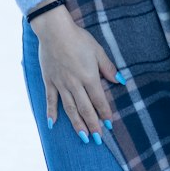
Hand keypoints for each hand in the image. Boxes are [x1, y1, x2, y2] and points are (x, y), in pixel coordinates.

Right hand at [29, 4, 123, 143]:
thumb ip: (108, 68)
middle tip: (98, 139)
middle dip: (93, 125)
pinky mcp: (49, 81)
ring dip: (77, 124)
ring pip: (70, 109)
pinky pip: (51, 100)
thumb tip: (120, 81)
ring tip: (83, 137)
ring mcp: (61, 84)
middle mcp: (75, 84)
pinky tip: (52, 124)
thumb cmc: (78, 38)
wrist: (54, 31)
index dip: (105, 113)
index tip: (110, 125)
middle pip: (85, 109)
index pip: (99, 100)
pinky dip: (51, 113)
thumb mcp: (97, 50)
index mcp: (89, 77)